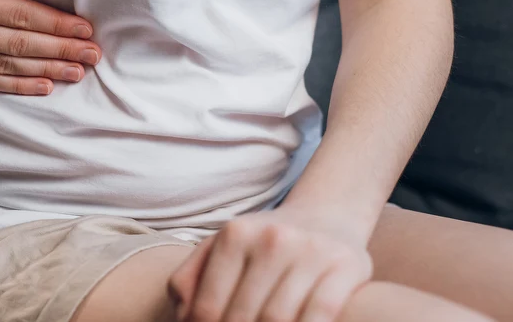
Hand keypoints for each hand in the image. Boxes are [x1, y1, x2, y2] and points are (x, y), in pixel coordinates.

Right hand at [0, 0, 100, 94]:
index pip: (19, 15)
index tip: (85, 28)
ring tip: (79, 72)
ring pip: (9, 68)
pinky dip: (19, 86)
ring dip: (48, 70)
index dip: (55, 24)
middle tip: (94, 54)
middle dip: (61, 50)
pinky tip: (45, 86)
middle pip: (20, 45)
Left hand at [168, 209, 372, 321]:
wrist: (327, 215)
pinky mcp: (345, 266)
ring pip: (278, 319)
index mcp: (235, 235)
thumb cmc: (264, 242)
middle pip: (242, 317)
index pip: (207, 306)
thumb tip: (180, 317)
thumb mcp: (222, 247)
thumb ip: (191, 277)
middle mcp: (272, 239)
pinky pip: (320, 314)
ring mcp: (310, 252)